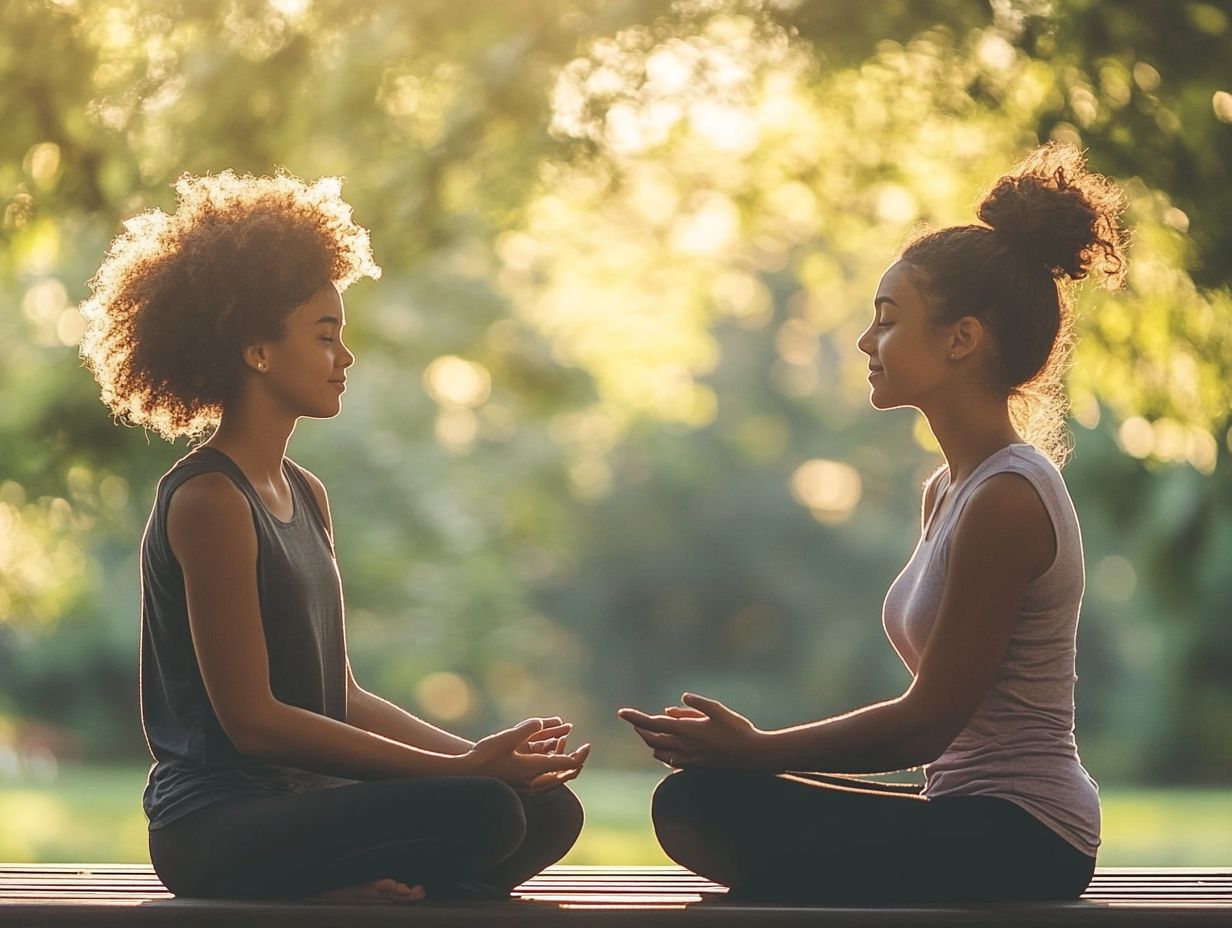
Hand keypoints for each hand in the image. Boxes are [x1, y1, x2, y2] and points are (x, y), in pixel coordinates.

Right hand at [462, 717, 589, 789]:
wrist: (465, 775)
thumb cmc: (484, 756)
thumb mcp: (507, 738)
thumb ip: (527, 729)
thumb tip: (542, 722)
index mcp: (533, 769)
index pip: (565, 765)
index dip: (579, 756)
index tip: (588, 746)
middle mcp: (532, 779)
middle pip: (562, 774)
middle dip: (574, 760)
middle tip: (584, 749)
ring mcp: (525, 784)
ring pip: (552, 776)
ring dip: (559, 760)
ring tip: (562, 743)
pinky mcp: (518, 783)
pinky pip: (541, 777)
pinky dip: (547, 765)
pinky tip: (544, 751)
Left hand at [618, 693, 768, 769]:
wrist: (753, 756)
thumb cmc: (738, 729)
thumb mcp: (717, 710)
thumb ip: (695, 705)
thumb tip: (672, 707)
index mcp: (687, 731)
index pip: (652, 724)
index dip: (635, 718)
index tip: (621, 712)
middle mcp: (684, 747)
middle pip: (651, 740)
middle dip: (640, 729)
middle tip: (635, 720)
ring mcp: (689, 759)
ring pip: (659, 752)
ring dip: (651, 741)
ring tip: (651, 730)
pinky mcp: (696, 767)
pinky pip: (671, 761)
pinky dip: (664, 752)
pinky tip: (667, 747)